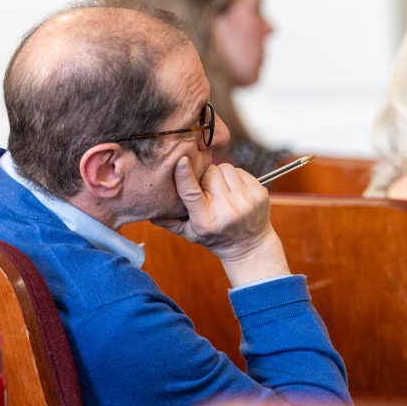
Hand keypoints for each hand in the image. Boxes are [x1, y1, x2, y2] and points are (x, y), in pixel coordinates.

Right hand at [152, 157, 287, 285]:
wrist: (249, 245)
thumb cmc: (216, 238)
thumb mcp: (190, 234)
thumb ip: (169, 221)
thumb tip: (146, 210)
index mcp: (206, 220)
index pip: (192, 193)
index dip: (184, 175)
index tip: (181, 160)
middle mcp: (227, 210)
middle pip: (209, 173)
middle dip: (205, 177)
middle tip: (206, 189)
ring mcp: (246, 201)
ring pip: (225, 168)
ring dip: (220, 175)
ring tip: (221, 190)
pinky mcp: (260, 193)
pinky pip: (241, 171)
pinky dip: (235, 177)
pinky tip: (234, 191)